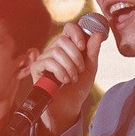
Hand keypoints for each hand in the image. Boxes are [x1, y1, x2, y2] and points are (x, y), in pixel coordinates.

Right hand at [29, 16, 104, 135]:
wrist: (68, 107)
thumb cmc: (78, 88)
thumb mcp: (90, 69)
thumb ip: (93, 52)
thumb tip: (97, 34)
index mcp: (68, 47)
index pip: (69, 28)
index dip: (76, 34)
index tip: (83, 47)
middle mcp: (55, 50)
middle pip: (63, 40)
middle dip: (75, 55)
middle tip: (80, 70)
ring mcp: (45, 58)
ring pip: (56, 51)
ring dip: (69, 66)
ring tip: (73, 79)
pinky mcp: (37, 68)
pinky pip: (48, 62)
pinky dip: (60, 71)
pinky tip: (64, 81)